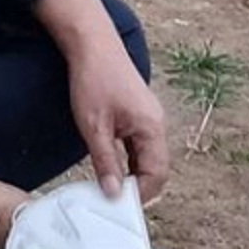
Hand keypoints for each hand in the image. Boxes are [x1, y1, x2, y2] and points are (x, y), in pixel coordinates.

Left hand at [33, 0, 169, 205]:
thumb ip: (106, 162)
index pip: (156, 175)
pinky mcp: (139, 111)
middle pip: (155, 168)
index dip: (138, 195)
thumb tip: (114, 195)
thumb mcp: (94, 126)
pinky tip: (109, 161)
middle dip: (137, 186)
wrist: (91, 43)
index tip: (115, 205)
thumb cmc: (93, 80)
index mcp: (152, 128)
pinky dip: (128, 157)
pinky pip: (139, 144)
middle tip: (111, 197)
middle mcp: (157, 123)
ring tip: (107, 182)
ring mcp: (149, 116)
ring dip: (131, 172)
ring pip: (147, 156)